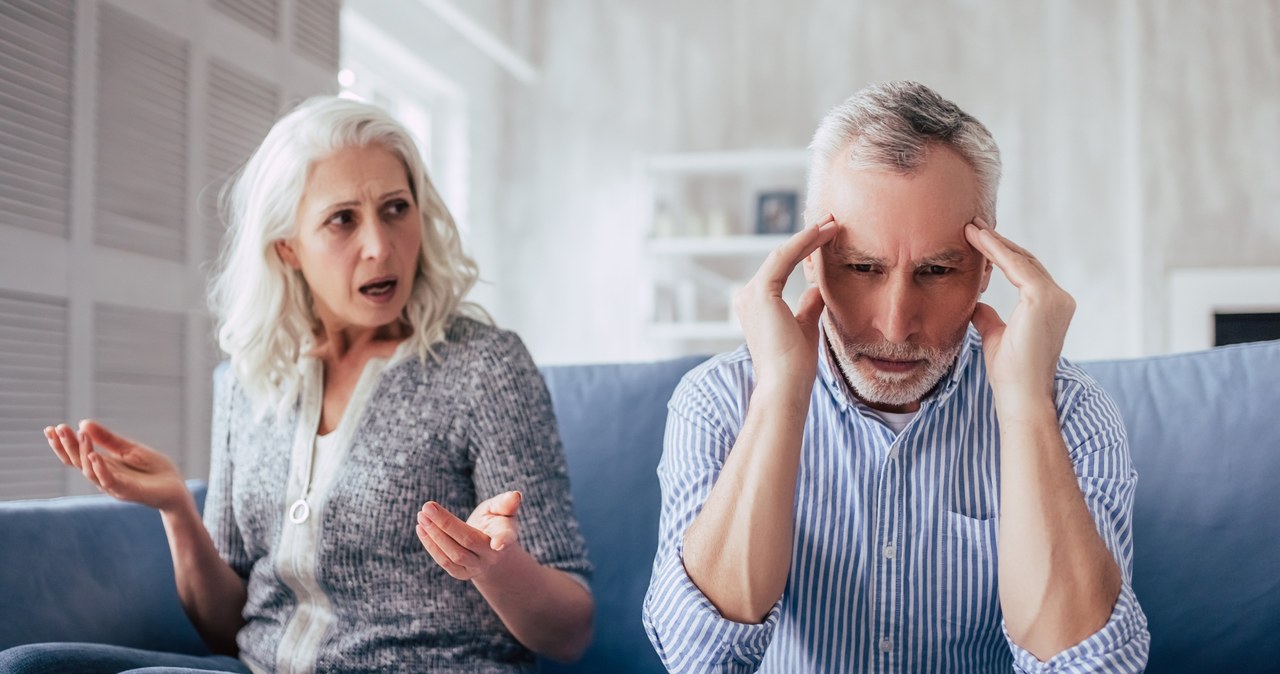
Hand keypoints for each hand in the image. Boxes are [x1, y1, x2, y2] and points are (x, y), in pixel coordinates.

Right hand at [43, 420, 187, 510]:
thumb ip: (108, 439)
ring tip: (79, 435)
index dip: (62, 444)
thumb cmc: (154, 469)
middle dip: (66, 446)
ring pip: (90, 471)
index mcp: (103, 465)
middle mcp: (104, 476)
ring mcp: (114, 485)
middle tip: (58, 429)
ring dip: (83, 453)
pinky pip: (110, 481)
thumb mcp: (130, 449)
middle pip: (78, 462)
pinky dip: (100, 469)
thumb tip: (83, 423)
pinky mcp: (128, 491)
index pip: (76, 455)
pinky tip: (94, 456)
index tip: (50, 428)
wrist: (176, 487)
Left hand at [417, 491, 522, 580]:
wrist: (489, 549)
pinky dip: (431, 545)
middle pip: (468, 541)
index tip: (498, 544)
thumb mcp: (501, 510)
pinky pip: (444, 561)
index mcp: (506, 536)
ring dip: (434, 535)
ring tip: (421, 516)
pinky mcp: (462, 573)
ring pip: (453, 554)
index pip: (506, 538)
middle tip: (427, 507)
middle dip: (445, 524)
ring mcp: (477, 567)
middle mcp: (492, 556)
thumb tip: (515, 495)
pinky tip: (422, 529)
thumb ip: (506, 503)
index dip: (503, 540)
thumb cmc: (495, 522)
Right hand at [734, 214, 838, 387]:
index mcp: (757, 306)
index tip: (828, 237)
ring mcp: (751, 294)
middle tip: (832, 222)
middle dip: (808, 239)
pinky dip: (805, 243)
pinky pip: (785, 258)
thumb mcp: (806, 326)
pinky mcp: (761, 292)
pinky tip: (823, 232)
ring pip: (783, 255)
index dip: (805, 251)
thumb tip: (819, 286)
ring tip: (833, 223)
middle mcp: (747, 297)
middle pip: (781, 258)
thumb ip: (809, 304)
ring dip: (809, 236)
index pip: (782, 269)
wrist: (786, 385)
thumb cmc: (795, 365)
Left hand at [964, 218, 1075, 402]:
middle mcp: (1060, 299)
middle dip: (997, 242)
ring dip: (994, 242)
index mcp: (1052, 307)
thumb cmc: (1009, 373)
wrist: (1020, 396)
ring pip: (1020, 260)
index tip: (977, 239)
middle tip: (972, 224)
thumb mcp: (995, 336)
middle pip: (1025, 262)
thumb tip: (976, 303)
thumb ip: (988, 316)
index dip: (1001, 254)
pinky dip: (996, 251)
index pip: (1024, 272)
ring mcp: (1056, 298)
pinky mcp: (1044, 299)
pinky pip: (1016, 266)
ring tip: (970, 227)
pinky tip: (977, 239)